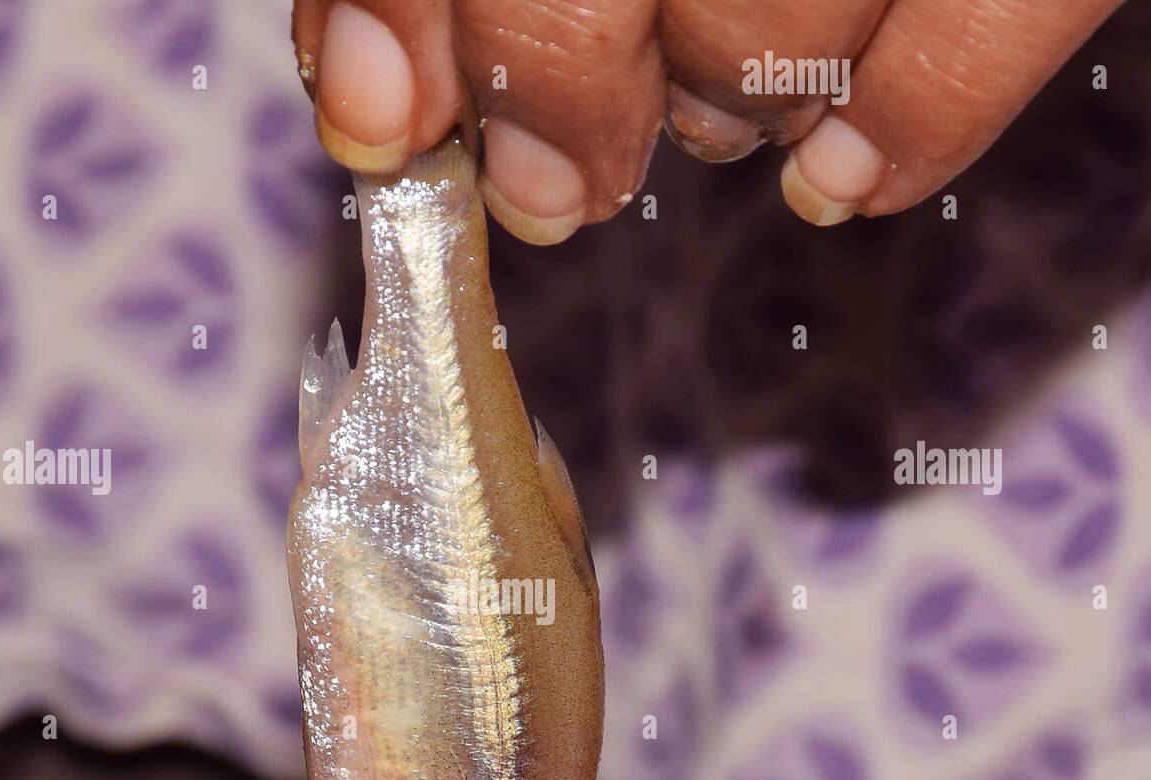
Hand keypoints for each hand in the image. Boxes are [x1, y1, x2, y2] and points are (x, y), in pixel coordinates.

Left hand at [293, 0, 1124, 239]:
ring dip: (726, 98)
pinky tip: (837, 175)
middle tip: (561, 172)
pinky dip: (904, 129)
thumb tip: (380, 107)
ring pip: (763, 30)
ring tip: (726, 91)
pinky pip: (979, 39)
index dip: (414, 24)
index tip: (393, 122)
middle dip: (564, 100)